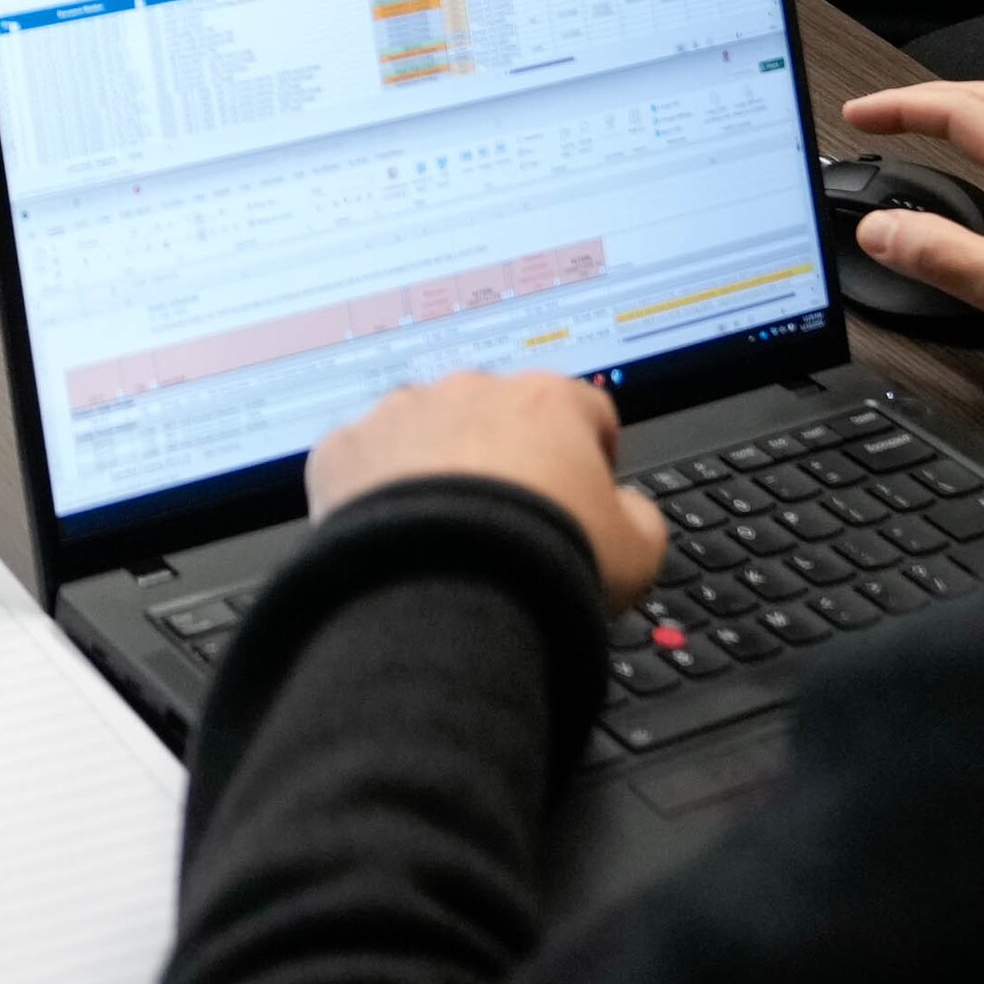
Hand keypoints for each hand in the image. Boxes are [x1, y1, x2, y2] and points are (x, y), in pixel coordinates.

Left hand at [306, 373, 669, 605]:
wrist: (448, 591)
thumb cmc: (545, 563)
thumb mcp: (637, 551)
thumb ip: (640, 515)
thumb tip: (629, 510)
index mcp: (547, 401)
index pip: (582, 409)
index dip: (588, 455)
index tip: (581, 493)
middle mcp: (469, 391)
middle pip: (495, 416)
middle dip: (502, 459)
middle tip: (506, 523)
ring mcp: (399, 414)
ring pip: (422, 434)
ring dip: (435, 470)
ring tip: (445, 536)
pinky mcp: (343, 450)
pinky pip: (360, 465)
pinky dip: (372, 495)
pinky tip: (393, 540)